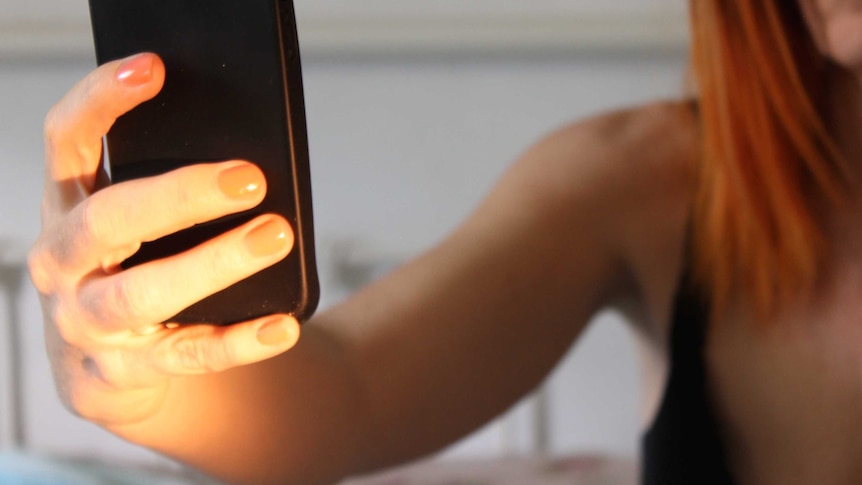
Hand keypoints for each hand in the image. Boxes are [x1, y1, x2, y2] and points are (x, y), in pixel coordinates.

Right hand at [28, 53, 299, 426]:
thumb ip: (167, 190)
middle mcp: (65, 262)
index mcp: (67, 207)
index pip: (67, 141)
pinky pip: (188, 356)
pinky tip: (282, 326)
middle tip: (249, 178)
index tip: (154, 69)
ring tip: (275, 236)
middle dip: (179, 196)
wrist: (105, 367)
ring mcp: (88, 323)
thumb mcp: (134, 224)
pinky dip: (239, 341)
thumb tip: (247, 155)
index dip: (100, 100)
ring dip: (214, 265)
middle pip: (109, 221)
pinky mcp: (124, 372)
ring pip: (143, 294)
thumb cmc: (133, 268)